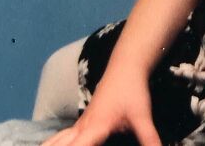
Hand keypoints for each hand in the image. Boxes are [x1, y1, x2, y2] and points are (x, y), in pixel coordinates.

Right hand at [41, 65, 161, 145]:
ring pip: (56, 141)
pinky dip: (55, 144)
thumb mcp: (143, 117)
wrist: (125, 67)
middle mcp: (81, 127)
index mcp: (94, 128)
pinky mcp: (81, 123)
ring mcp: (79, 124)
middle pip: (58, 145)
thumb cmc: (133, 91)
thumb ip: (149, 139)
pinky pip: (61, 137)